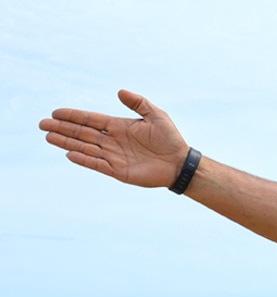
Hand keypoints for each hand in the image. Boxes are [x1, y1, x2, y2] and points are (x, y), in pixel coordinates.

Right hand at [39, 90, 188, 188]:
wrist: (180, 163)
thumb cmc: (170, 139)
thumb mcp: (156, 115)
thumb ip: (138, 103)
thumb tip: (119, 91)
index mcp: (119, 126)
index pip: (90, 120)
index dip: (73, 116)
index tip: (55, 112)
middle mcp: (113, 140)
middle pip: (82, 133)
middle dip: (62, 128)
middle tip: (42, 124)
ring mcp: (114, 156)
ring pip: (85, 148)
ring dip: (67, 142)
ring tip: (48, 137)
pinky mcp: (119, 171)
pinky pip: (97, 164)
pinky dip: (84, 159)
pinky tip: (69, 154)